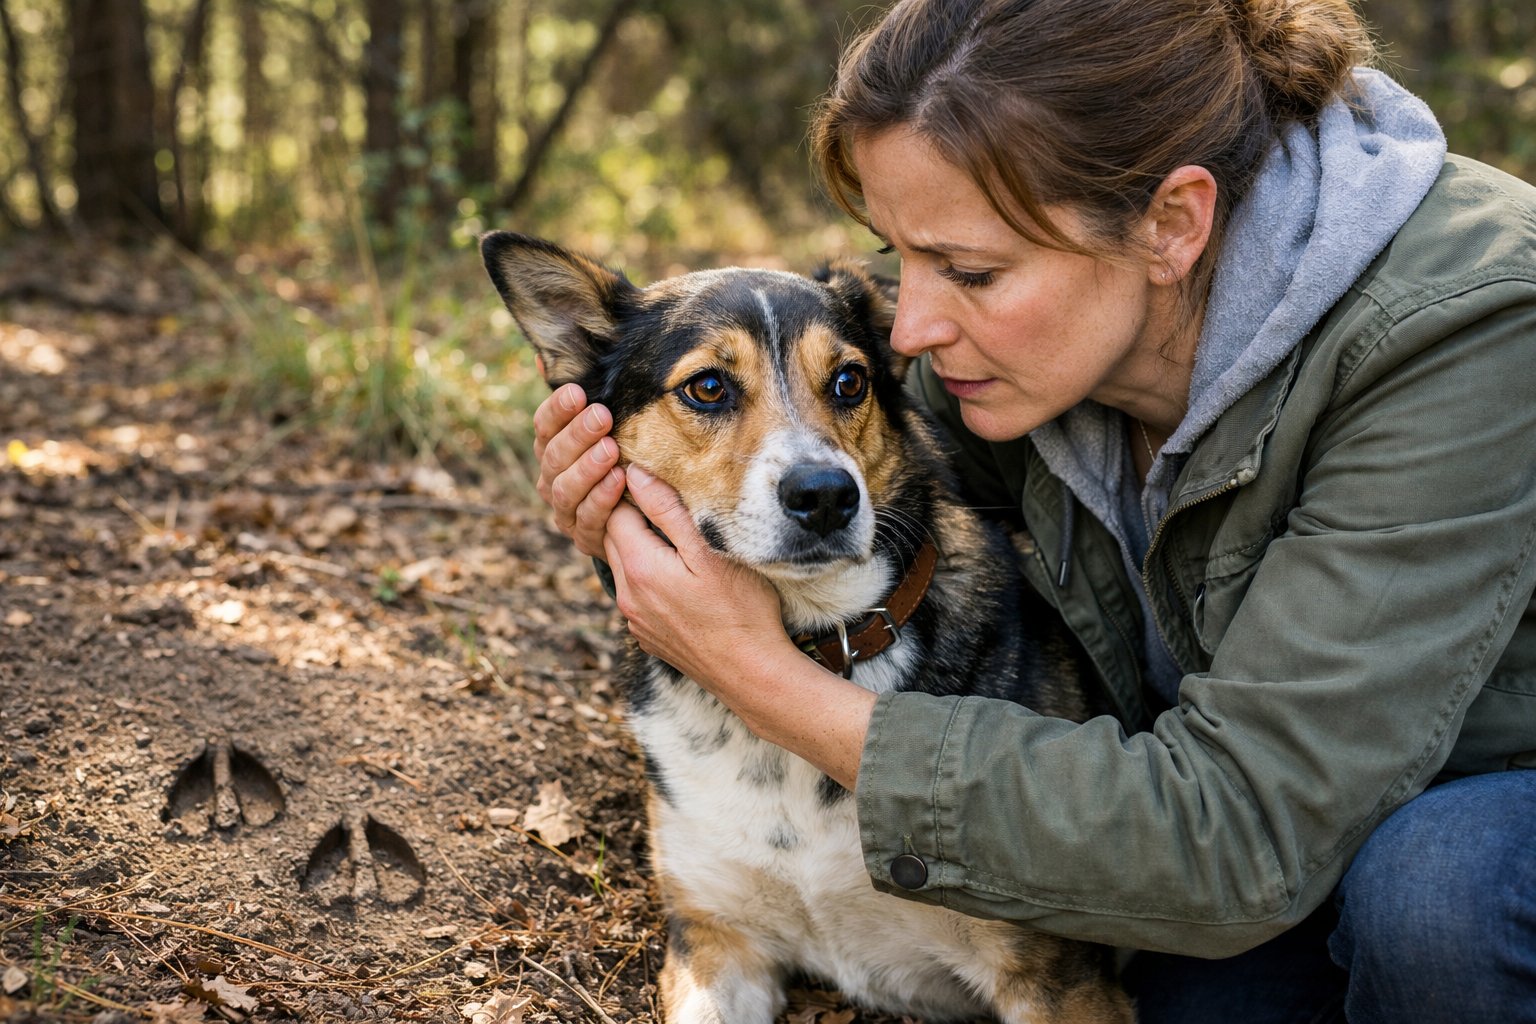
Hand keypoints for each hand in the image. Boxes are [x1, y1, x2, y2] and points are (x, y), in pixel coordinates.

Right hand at [532, 383, 624, 558]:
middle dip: (578, 435)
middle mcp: (551, 479)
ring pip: (565, 489)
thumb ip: (578, 399)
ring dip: (587, 468)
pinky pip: (589, 519)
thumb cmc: (616, 459)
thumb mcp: (602, 427)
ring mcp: (564, 510)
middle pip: (554, 456)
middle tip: (602, 416)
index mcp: (550, 448)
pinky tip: (620, 480)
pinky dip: (602, 500)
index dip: (557, 409)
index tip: (578, 392)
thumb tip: (544, 357)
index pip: (544, 426)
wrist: (635, 519)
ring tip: (611, 449)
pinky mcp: (583, 537)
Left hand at [603, 465, 788, 687]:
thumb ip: (667, 511)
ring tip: (672, 535)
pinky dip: (648, 578)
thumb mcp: (709, 550)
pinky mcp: (646, 636)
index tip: (652, 478)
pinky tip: (679, 577)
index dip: (630, 491)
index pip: (614, 513)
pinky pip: (636, 595)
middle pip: (612, 539)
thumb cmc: (741, 609)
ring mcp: (635, 620)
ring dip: (638, 547)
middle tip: (660, 498)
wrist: (750, 673)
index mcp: (639, 568)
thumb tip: (634, 474)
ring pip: (623, 568)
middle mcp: (627, 595)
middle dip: (629, 516)